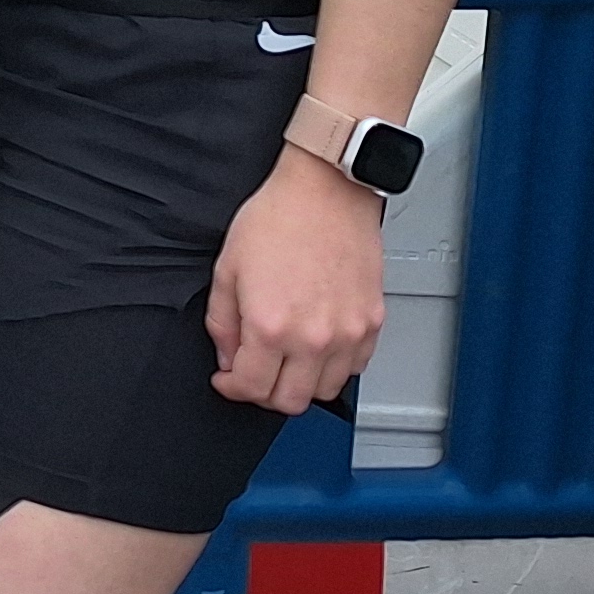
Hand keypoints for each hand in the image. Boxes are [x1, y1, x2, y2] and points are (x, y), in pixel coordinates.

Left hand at [204, 146, 387, 412]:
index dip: (231, 388)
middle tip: (253, 373)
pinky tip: (316, 347)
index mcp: (271, 325)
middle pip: (290, 401)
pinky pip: (355, 368)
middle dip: (264, 393)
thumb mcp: (227, 268)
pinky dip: (334, 367)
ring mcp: (347, 333)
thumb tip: (228, 356)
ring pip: (325, 390)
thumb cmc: (277, 218)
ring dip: (301, 383)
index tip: (228, 379)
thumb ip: (222, 322)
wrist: (325, 192)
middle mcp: (313, 338)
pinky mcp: (371, 323)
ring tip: (285, 359)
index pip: (251, 388)